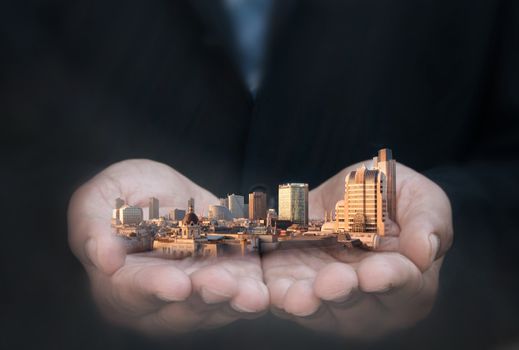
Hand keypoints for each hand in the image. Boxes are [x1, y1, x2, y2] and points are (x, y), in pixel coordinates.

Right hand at [68, 159, 268, 333]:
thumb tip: (101, 259)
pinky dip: (254, 293)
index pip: (133, 291)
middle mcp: (160, 299)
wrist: (168, 194)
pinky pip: (242, 294)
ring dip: (234, 300)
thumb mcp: (100, 197)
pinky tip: (264, 290)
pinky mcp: (230, 282)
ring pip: (216, 306)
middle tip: (221, 284)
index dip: (153, 287)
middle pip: (180, 308)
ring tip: (250, 293)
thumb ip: (91, 224)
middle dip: (203, 297)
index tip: (175, 283)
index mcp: (121, 283)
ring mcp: (198, 295)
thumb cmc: (125, 195)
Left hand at [262, 163, 452, 337]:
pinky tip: (267, 291)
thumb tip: (424, 251)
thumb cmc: (391, 197)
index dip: (389, 279)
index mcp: (408, 281)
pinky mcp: (294, 286)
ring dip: (305, 303)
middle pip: (356, 305)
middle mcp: (369, 300)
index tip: (374, 273)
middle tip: (329, 284)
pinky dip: (274, 295)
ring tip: (297, 296)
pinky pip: (283, 296)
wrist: (348, 194)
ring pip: (317, 309)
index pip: (403, 285)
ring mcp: (329, 297)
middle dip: (341, 294)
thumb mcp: (418, 196)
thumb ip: (428, 220)